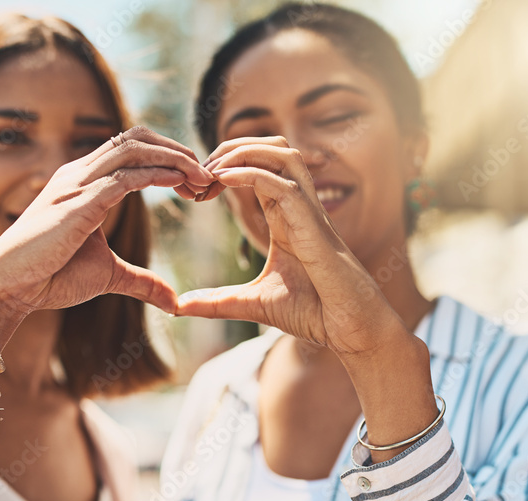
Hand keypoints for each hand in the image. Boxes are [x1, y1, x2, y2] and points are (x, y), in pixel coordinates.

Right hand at [0, 127, 214, 345]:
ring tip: (202, 177)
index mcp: (85, 181)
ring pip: (134, 148)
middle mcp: (80, 173)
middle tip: (207, 175)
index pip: (132, 149)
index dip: (169, 157)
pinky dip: (158, 174)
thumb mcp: (108, 275)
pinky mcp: (79, 202)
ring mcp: (78, 183)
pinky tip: (181, 184)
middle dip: (177, 150)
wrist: (10, 286)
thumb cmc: (50, 276)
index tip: (197, 183)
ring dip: (174, 157)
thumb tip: (173, 300)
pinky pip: (125, 176)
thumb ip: (142, 281)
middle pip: (137, 137)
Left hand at [177, 136, 402, 357]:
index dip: (223, 168)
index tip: (195, 192)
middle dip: (230, 148)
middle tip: (198, 175)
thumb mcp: (251, 303)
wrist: (348, 328)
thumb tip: (179, 306)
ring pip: (280, 151)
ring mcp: (307, 209)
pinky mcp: (312, 222)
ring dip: (242, 151)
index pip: (256, 168)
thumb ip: (216, 301)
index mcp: (285, 215)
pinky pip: (281, 182)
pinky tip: (222, 181)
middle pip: (269, 146)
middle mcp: (297, 204)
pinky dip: (250, 173)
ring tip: (210, 172)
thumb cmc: (312, 312)